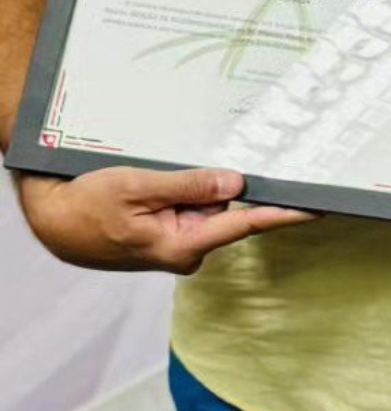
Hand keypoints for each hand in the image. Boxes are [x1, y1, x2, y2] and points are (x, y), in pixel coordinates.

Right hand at [17, 166, 315, 274]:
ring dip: (198, 188)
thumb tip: (237, 182)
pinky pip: (191, 208)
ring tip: (160, 176)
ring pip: (208, 206)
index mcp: (184, 244)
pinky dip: (187, 192)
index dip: (285, 213)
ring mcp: (179, 244)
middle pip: (228, 210)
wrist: (51, 222)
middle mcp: (188, 250)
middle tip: (222, 160)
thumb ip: (190, 185)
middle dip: (227, 185)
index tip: (319, 206)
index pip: (247, 223)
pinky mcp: (170, 234)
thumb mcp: (138, 187)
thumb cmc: (86, 207)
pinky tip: (161, 182)